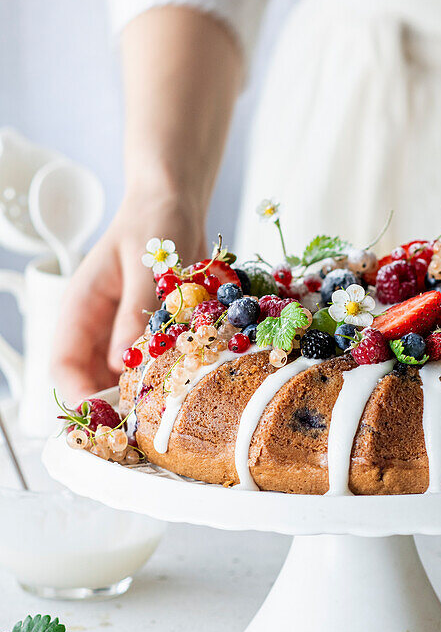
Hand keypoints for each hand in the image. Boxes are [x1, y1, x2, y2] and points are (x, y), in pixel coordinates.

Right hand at [52, 195, 206, 402]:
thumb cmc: (154, 222)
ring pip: (121, 379)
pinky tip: (185, 389)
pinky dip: (162, 380)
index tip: (107, 417)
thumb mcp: (146, 265)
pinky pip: (150, 365)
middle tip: (144, 428)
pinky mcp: (148, 333)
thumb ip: (135, 311)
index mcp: (80, 308)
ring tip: (166, 415)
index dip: (79, 396)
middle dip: (112, 407)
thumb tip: (121, 362)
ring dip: (139, 398)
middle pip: (90, 381)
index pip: (64, 365)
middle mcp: (96, 326)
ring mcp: (121, 331)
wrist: (175, 203)